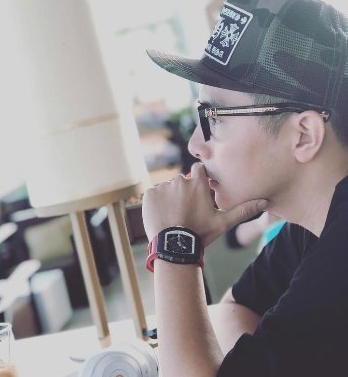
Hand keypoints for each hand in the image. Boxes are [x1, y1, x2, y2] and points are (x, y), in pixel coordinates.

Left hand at [142, 162, 267, 245]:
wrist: (174, 245)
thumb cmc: (200, 233)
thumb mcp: (223, 222)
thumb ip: (243, 210)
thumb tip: (265, 202)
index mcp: (198, 183)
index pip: (199, 169)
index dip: (198, 178)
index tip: (198, 190)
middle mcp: (180, 180)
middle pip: (182, 181)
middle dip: (184, 192)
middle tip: (186, 211)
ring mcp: (163, 186)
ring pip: (168, 188)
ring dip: (170, 197)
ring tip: (174, 215)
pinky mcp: (149, 193)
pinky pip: (153, 193)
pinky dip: (157, 202)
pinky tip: (163, 215)